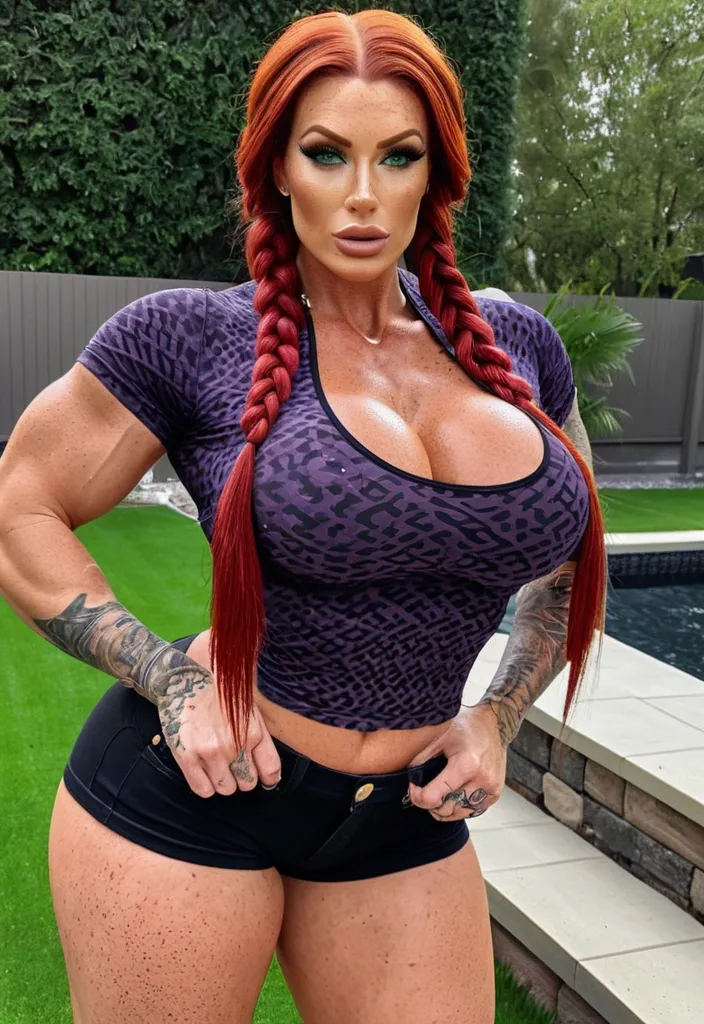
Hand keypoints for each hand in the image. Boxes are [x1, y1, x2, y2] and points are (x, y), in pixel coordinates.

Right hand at [154, 657, 280, 799]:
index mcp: (253, 731)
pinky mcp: (187, 757)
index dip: (268, 778)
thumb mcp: (249, 710)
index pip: (270, 770)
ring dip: (223, 781)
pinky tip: (203, 770)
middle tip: (233, 763)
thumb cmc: (219, 694)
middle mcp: (234, 745)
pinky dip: (205, 785)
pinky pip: (203, 790)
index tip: (264, 778)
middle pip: (248, 783)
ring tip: (216, 763)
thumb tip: (270, 775)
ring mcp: (210, 753)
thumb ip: (259, 740)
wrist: (186, 678)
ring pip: (226, 789)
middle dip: (242, 776)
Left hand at [406, 705, 506, 821]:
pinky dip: (460, 806)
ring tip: (440, 792)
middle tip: (426, 790)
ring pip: (459, 814)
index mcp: (467, 764)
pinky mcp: (495, 793)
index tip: (415, 790)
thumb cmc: (468, 726)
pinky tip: (455, 793)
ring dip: (446, 807)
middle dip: (432, 803)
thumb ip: (421, 759)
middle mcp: (482, 779)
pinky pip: (472, 811)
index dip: (418, 797)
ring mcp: (491, 788)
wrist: (494, 724)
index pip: (435, 797)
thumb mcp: (437, 736)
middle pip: (447, 809)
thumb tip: (411, 781)